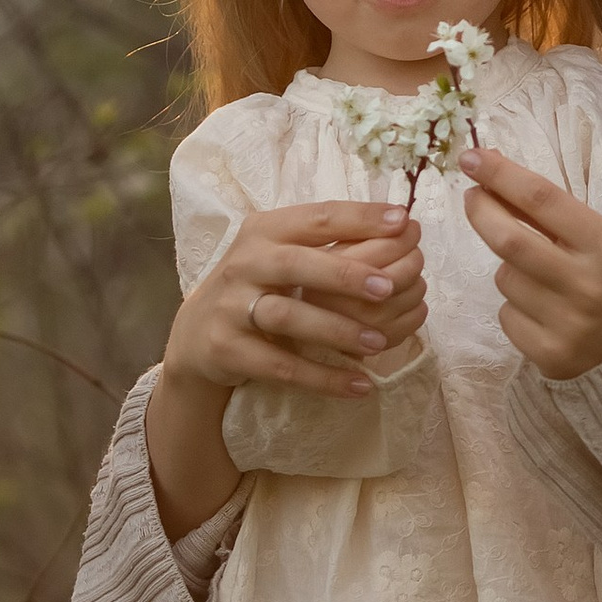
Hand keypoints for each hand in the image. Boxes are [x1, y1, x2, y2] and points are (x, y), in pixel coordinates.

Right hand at [145, 200, 424, 544]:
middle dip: (344, 275)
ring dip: (335, 330)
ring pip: (287, 316)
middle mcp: (245, 262)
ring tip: (379, 343)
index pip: (317, 217)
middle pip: (296, 264)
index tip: (405, 222)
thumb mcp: (282, 254)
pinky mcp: (228, 348)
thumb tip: (401, 225)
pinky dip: (322, 377)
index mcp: (265, 231)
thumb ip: (328, 241)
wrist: (196, 334)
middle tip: (389, 288)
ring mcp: (232, 306)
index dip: (360, 218)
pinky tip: (359, 385)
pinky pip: (280, 366)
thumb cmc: (257, 286)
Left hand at [457, 144, 601, 378]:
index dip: (500, 174)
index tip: (472, 158)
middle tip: (472, 198)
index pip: (542, 198)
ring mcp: (568, 324)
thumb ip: (555, 215)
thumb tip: (494, 183)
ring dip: (509, 270)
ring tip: (541, 278)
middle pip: (509, 240)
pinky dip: (516, 308)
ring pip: (505, 280)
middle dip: (481, 211)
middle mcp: (587, 283)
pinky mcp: (551, 356)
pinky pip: (508, 317)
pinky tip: (544, 313)